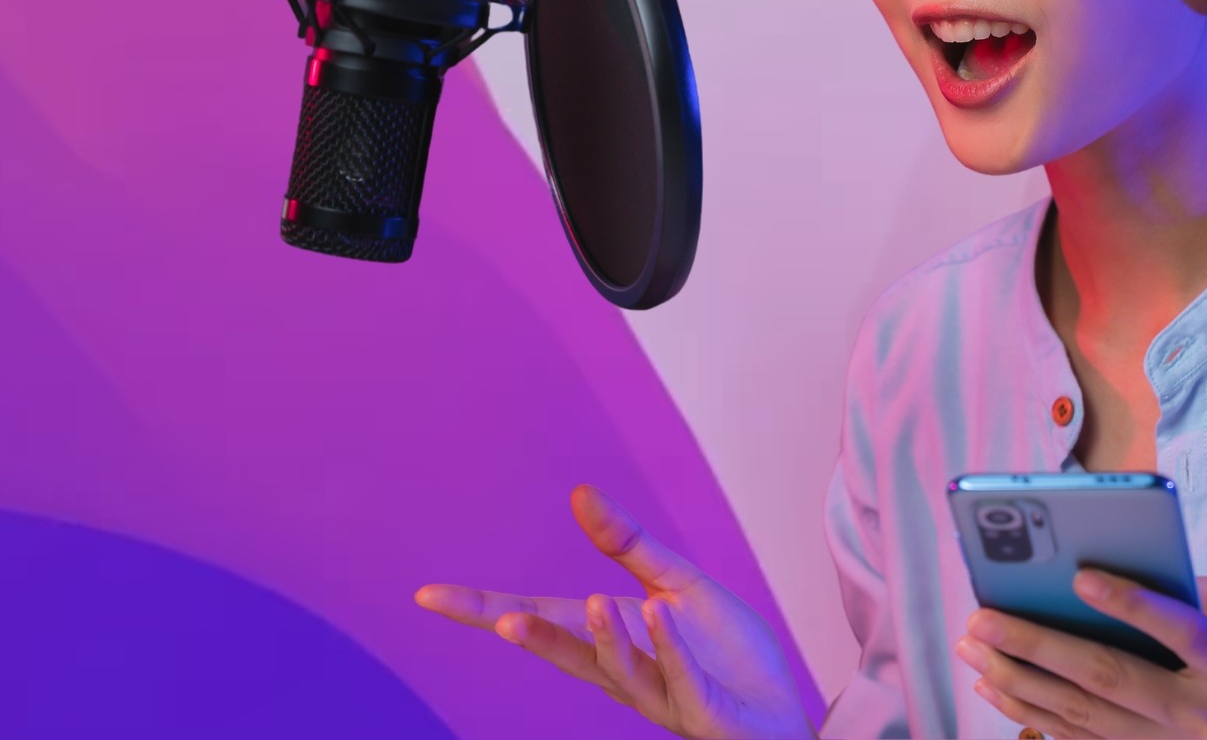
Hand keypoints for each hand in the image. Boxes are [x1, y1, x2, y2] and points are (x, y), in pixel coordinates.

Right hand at [415, 483, 815, 739]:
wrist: (778, 711)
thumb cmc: (725, 654)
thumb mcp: (677, 585)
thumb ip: (628, 544)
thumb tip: (580, 494)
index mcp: (612, 641)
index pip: (540, 620)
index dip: (485, 610)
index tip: (428, 595)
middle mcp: (626, 674)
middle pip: (567, 653)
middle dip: (532, 638)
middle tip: (500, 621)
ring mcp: (664, 695)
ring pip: (624, 670)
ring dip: (607, 638)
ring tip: (594, 602)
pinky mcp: (705, 713)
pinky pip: (683, 679)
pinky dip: (669, 648)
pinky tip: (657, 613)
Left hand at [954, 570, 1206, 738]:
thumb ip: (1197, 595)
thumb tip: (1124, 564)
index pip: (1178, 630)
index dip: (1130, 603)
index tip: (1080, 574)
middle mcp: (1199, 713)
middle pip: (1108, 677)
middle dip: (1037, 645)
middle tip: (982, 617)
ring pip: (1082, 715)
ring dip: (1019, 680)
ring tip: (974, 649)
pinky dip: (1033, 716)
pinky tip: (997, 689)